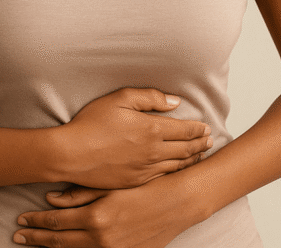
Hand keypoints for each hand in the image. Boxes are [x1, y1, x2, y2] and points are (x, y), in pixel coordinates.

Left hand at [14, 181, 198, 247]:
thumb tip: (51, 197)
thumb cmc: (146, 187)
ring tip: (34, 243)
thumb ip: (81, 192)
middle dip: (36, 238)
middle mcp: (101, 238)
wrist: (178, 204)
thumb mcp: (112, 184)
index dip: (36, 222)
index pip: (57, 222)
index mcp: (97, 217)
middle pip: (59, 242)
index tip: (21, 220)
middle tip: (17, 236)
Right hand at [56, 88, 212, 188]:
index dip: (198, 129)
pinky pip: (162, 177)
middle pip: (185, 149)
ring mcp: (144, 170)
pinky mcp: (134, 182)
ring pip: (176, 166)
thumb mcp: (119, 99)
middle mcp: (152, 152)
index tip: (207, 127)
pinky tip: (177, 169)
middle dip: (200, 144)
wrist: (70, 154)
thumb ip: (150, 98)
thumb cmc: (91, 123)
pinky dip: (175, 172)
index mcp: (151, 129)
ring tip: (199, 154)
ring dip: (191, 159)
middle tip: (210, 141)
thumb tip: (174, 102)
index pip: (184, 130)